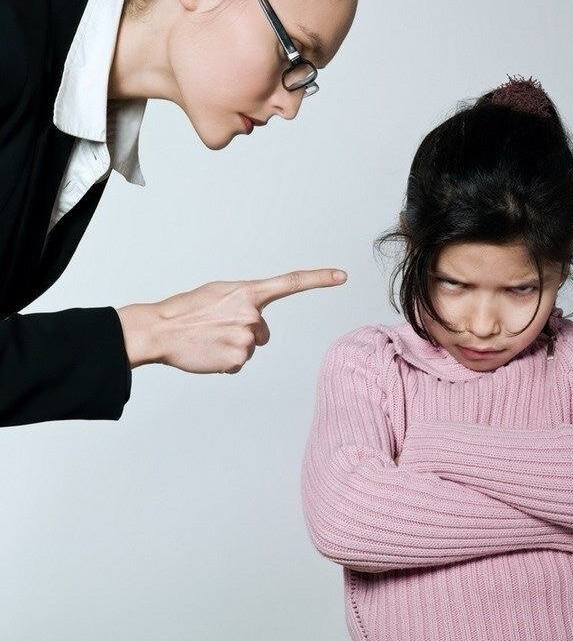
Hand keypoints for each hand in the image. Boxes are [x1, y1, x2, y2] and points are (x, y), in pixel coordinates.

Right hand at [117, 268, 346, 372]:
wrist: (161, 330)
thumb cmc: (186, 310)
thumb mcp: (219, 293)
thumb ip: (243, 300)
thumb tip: (255, 311)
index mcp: (248, 292)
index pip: (291, 282)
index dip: (319, 279)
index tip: (342, 276)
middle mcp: (252, 314)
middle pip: (263, 331)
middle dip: (244, 332)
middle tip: (216, 328)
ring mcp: (246, 338)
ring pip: (250, 348)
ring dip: (232, 346)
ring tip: (209, 339)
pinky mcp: (238, 359)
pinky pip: (238, 364)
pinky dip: (224, 361)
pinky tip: (208, 352)